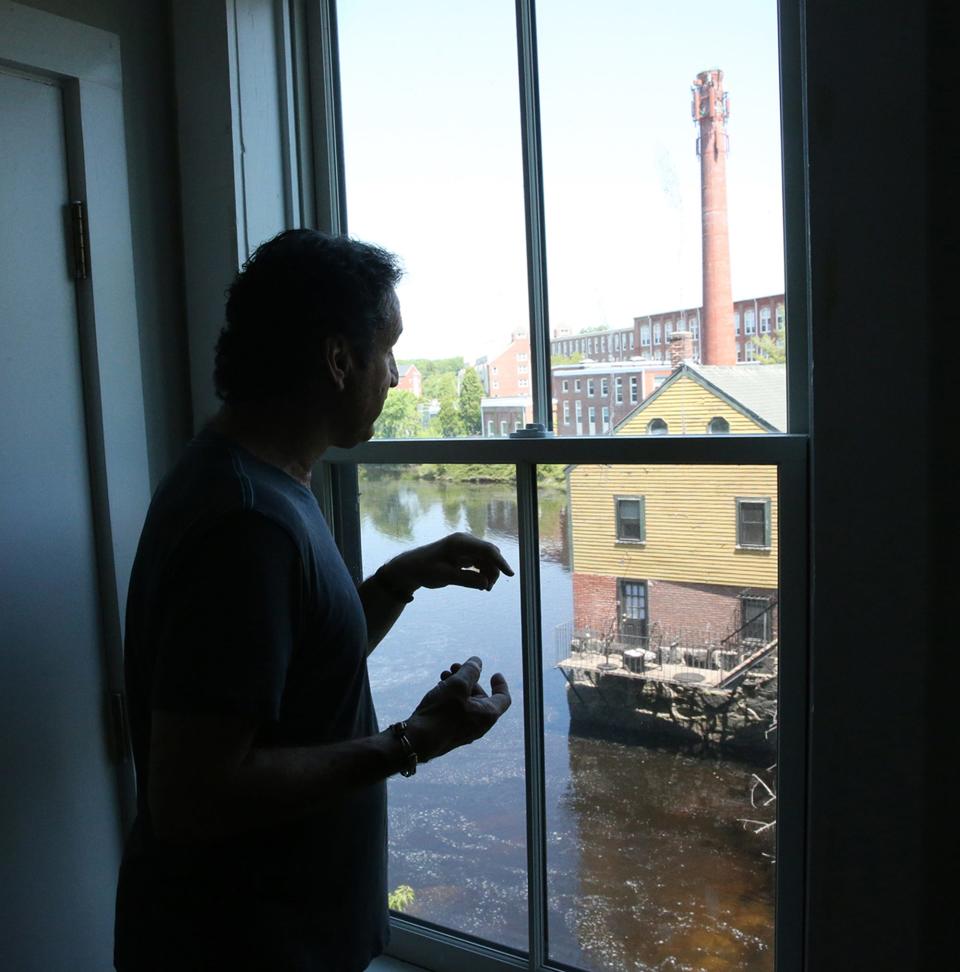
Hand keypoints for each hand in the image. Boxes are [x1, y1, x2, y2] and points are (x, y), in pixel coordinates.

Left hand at [379, 532, 513, 596]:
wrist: (412, 567)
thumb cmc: (425, 570)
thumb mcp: (444, 577)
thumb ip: (466, 580)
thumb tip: (485, 583)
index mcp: (459, 543)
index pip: (486, 550)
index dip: (500, 562)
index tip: (510, 575)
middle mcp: (465, 542)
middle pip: (489, 554)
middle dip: (493, 571)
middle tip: (487, 589)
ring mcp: (465, 547)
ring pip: (486, 559)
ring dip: (488, 573)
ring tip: (484, 588)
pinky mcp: (465, 554)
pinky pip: (480, 562)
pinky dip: (482, 572)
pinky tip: (480, 584)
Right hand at [405, 656, 510, 761]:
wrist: (416, 741)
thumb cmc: (439, 713)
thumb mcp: (457, 685)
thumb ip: (470, 671)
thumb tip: (477, 662)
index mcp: (487, 715)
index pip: (503, 698)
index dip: (501, 685)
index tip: (495, 674)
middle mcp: (478, 725)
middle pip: (480, 696)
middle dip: (469, 678)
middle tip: (454, 666)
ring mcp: (464, 731)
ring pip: (465, 702)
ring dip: (457, 686)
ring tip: (443, 675)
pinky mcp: (450, 732)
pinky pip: (456, 711)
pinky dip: (451, 697)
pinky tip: (438, 688)